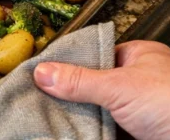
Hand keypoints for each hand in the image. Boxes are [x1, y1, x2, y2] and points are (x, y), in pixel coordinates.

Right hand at [34, 40, 169, 139]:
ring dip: (82, 120)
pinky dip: (93, 135)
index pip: (97, 56)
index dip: (72, 65)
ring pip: (103, 114)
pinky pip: (110, 133)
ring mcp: (144, 114)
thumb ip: (81, 80)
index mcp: (141, 57)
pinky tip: (75, 134)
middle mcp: (143, 83)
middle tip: (45, 101)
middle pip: (98, 87)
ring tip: (52, 119)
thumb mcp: (120, 87)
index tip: (45, 75)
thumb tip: (44, 71)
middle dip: (74, 97)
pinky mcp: (140, 137)